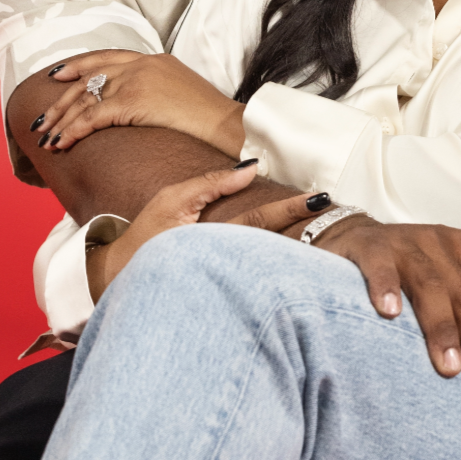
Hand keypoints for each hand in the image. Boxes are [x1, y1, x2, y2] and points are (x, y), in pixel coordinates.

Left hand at [33, 50, 244, 157]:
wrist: (230, 125)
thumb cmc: (213, 121)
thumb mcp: (184, 96)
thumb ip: (160, 94)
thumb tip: (145, 110)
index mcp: (155, 60)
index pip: (109, 57)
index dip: (81, 66)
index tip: (61, 75)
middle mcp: (143, 65)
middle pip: (90, 76)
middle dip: (62, 99)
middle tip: (43, 116)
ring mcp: (138, 81)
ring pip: (86, 98)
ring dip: (62, 120)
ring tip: (46, 137)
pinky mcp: (134, 101)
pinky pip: (92, 117)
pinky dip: (72, 131)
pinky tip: (61, 143)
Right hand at [87, 163, 315, 298]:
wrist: (120, 282)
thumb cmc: (145, 238)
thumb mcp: (172, 201)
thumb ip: (209, 185)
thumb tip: (250, 169)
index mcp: (215, 241)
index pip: (262, 221)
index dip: (292, 208)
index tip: (320, 197)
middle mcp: (227, 265)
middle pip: (276, 248)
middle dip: (308, 234)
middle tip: (340, 216)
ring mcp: (228, 281)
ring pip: (272, 265)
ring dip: (300, 253)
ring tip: (329, 231)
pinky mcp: (226, 290)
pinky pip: (259, 277)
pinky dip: (281, 267)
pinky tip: (301, 261)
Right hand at [304, 214, 460, 395]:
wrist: (355, 239)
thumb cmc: (413, 267)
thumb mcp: (458, 278)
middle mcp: (438, 244)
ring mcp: (403, 244)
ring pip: (430, 286)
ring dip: (441, 328)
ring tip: (448, 367)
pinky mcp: (369, 248)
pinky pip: (379, 267)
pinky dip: (385, 288)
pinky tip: (390, 315)